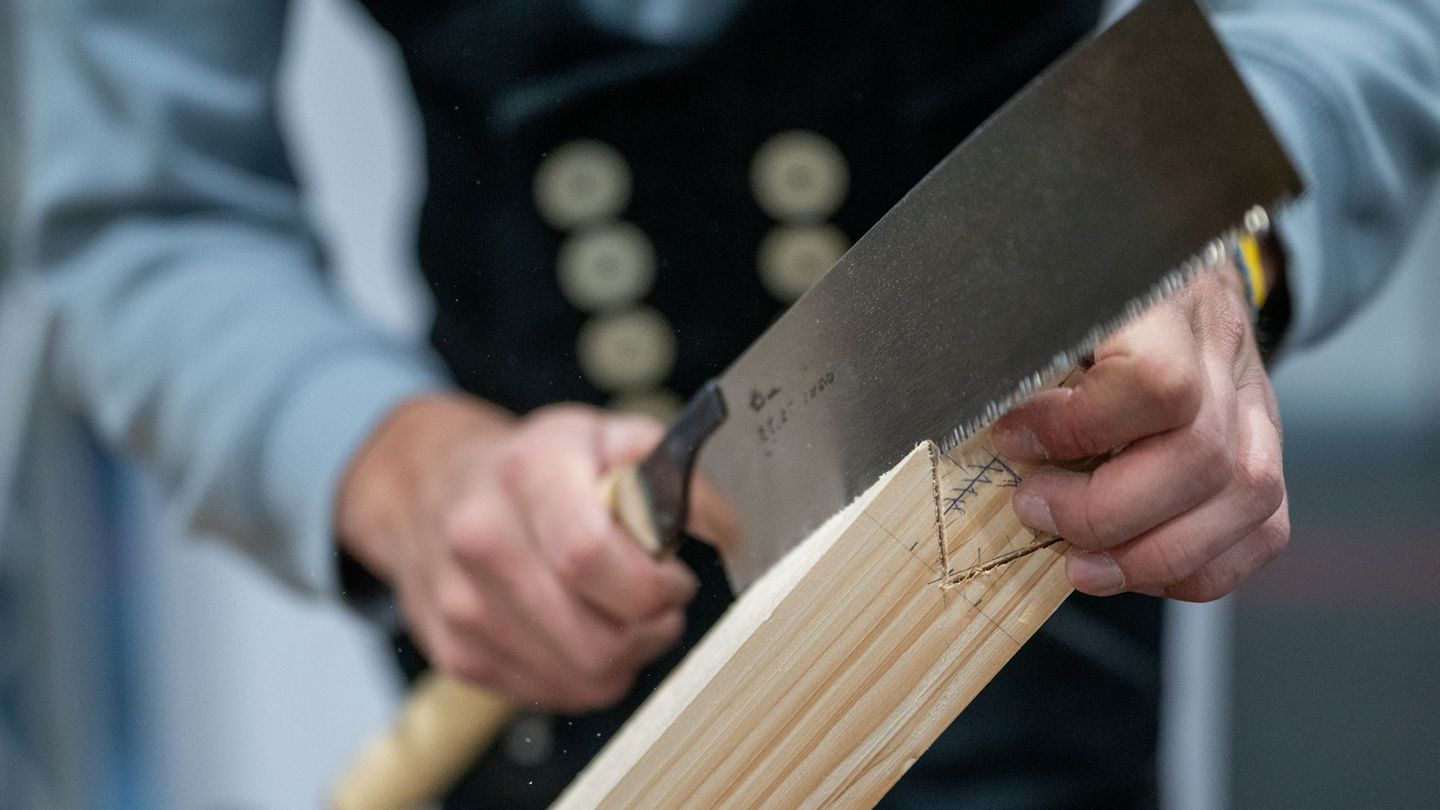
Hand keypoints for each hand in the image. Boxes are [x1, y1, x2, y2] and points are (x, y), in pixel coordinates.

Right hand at [336, 397, 698, 711]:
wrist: (431, 484)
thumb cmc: (534, 464)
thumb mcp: (606, 436)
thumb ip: (675, 472)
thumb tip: (728, 529)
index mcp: (528, 474)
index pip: (589, 556)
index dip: (651, 584)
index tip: (674, 577)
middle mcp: (481, 539)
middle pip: (594, 638)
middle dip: (650, 629)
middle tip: (659, 602)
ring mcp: (461, 603)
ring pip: (581, 677)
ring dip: (625, 657)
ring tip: (625, 616)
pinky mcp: (456, 652)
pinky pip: (551, 694)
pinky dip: (585, 675)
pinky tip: (583, 631)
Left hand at [992, 266, 1289, 600]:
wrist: (1167, 265)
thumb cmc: (1086, 288)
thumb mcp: (1045, 295)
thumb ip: (1019, 346)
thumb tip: (973, 411)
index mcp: (1166, 301)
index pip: (1156, 382)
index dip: (1077, 428)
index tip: (1012, 437)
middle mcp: (1224, 352)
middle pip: (1199, 458)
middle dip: (1103, 511)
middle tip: (1034, 509)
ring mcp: (1257, 405)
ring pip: (1242, 500)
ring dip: (1149, 556)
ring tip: (1077, 562)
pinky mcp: (1265, 452)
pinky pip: (1262, 531)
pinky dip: (1195, 568)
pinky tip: (1133, 565)